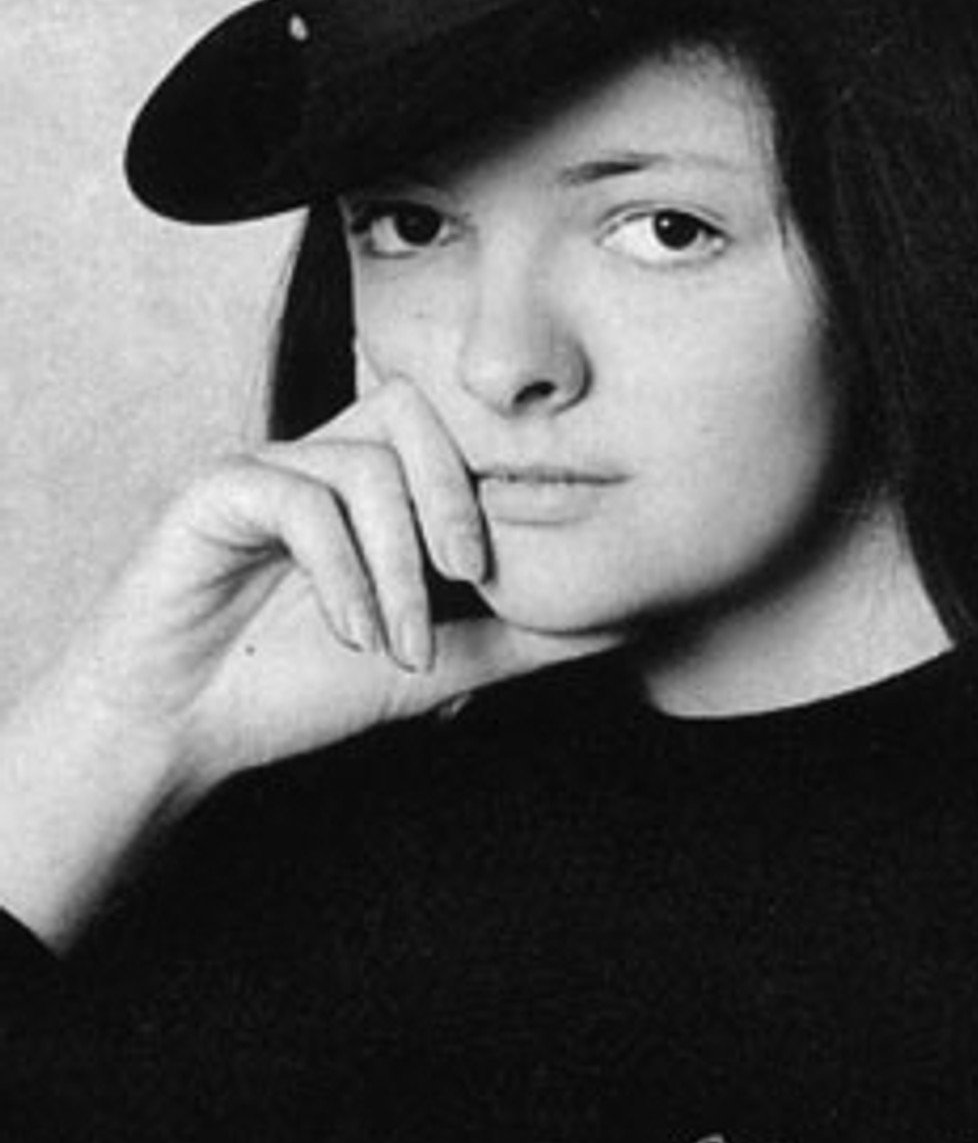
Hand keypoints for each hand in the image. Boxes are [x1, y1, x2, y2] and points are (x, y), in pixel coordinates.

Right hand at [0, 379, 617, 945]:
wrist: (185, 729)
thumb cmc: (304, 690)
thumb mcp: (443, 667)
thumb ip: (527, 638)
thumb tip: (627, 617)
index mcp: (377, 484)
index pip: (455, 434)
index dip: (498, 485)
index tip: (514, 572)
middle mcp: (324, 458)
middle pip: (413, 412)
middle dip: (456, 501)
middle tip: (473, 582)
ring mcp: (270, 467)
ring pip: (364, 464)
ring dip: (397, 567)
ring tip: (400, 649)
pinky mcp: (217, 492)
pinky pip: (296, 496)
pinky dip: (339, 572)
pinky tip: (349, 636)